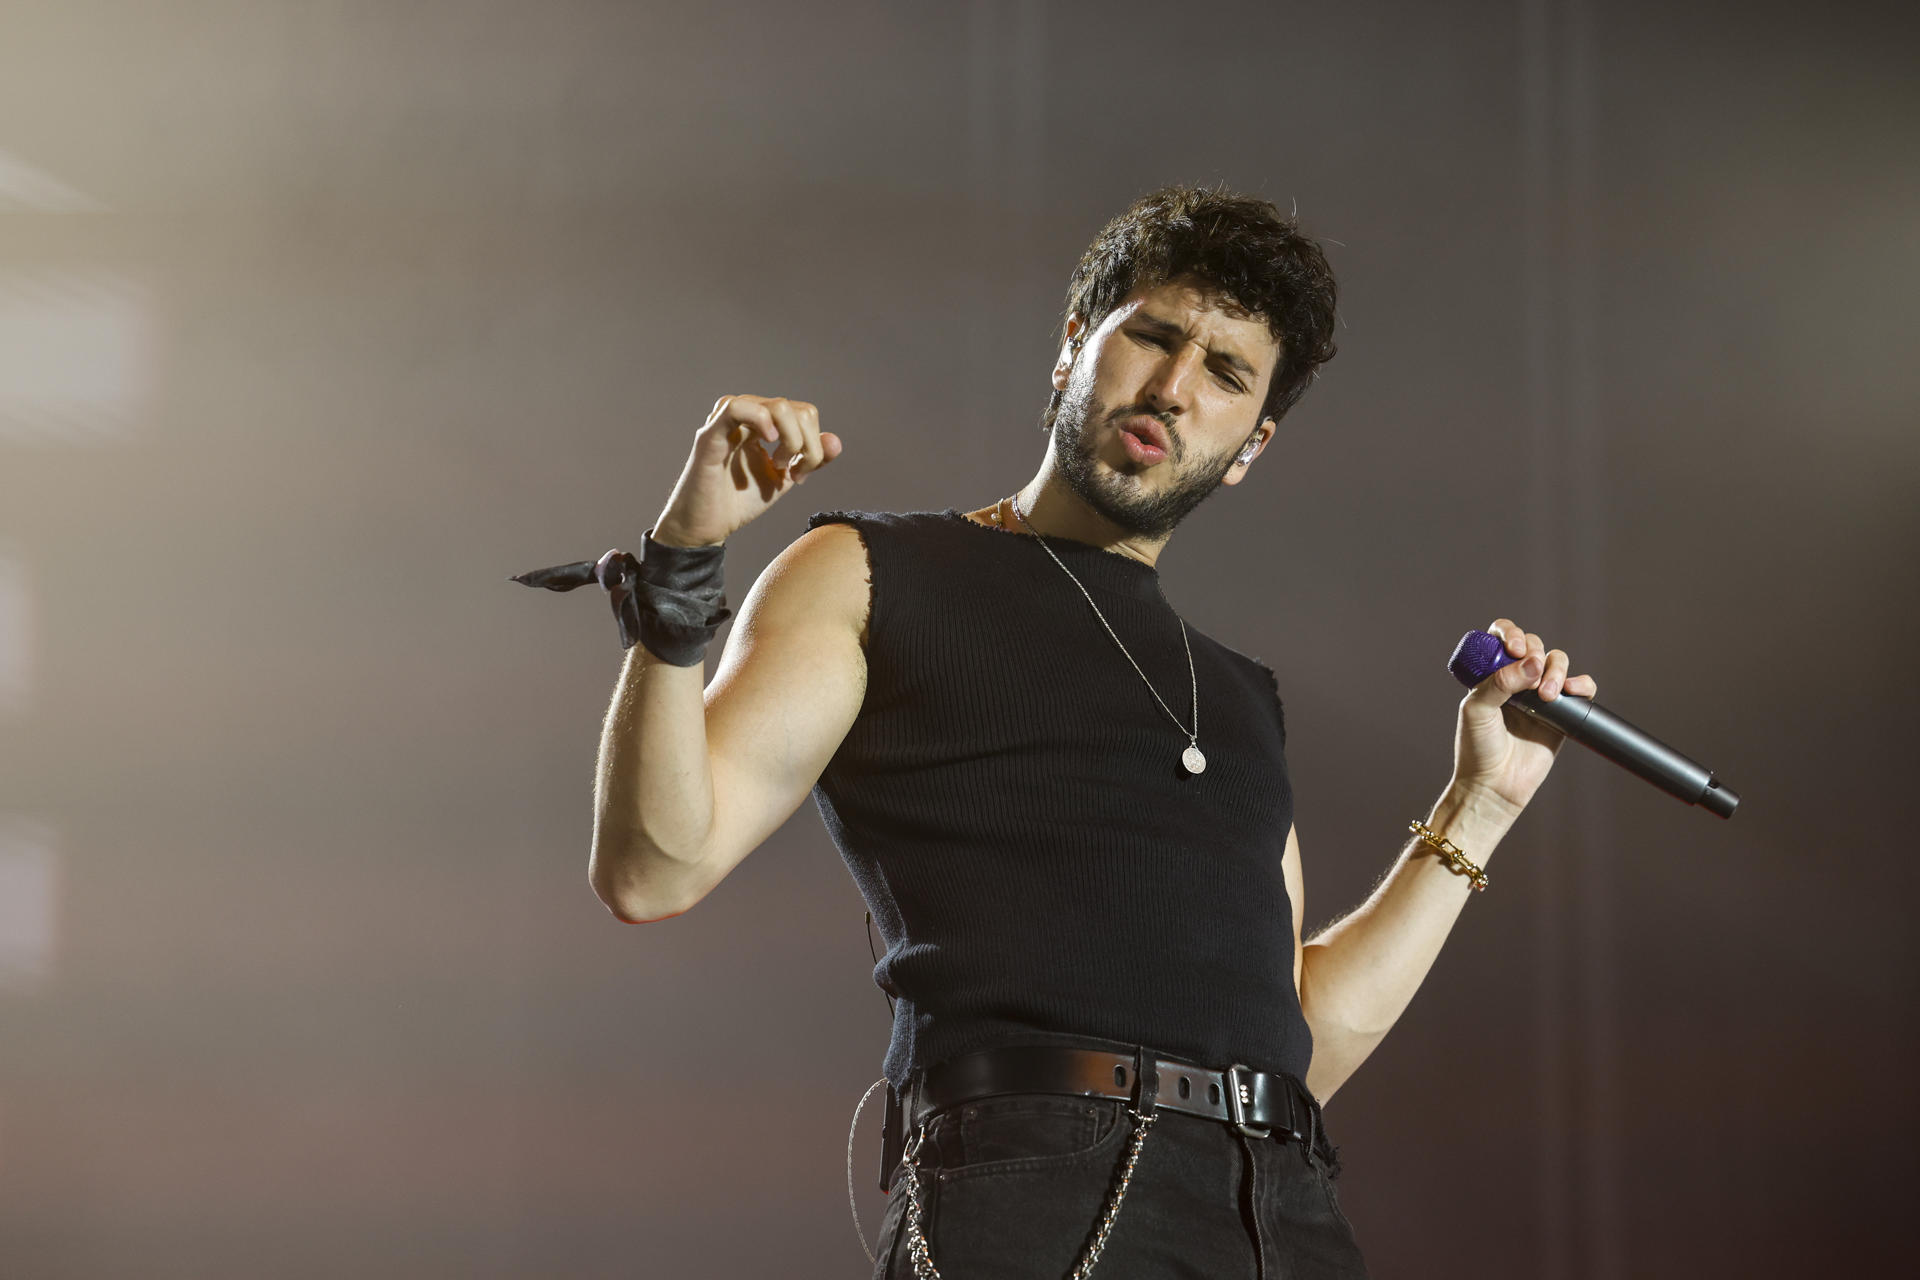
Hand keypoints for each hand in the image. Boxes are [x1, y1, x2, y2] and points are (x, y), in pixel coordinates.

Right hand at [652, 395, 842, 546]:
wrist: (706, 526)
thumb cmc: (738, 501)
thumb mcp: (784, 479)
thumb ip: (809, 460)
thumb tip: (835, 441)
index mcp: (762, 424)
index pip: (804, 413)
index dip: (814, 443)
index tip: (802, 474)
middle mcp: (745, 418)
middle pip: (795, 408)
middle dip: (807, 444)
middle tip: (793, 472)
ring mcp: (727, 423)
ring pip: (775, 405)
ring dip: (791, 438)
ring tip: (779, 464)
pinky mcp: (710, 436)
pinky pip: (735, 407)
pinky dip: (760, 419)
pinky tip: (769, 443)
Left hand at [1450, 618, 1598, 812]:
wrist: (1495, 785)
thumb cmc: (1478, 748)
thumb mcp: (1477, 710)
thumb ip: (1499, 682)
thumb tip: (1533, 661)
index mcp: (1491, 673)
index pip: (1503, 638)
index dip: (1511, 634)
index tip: (1513, 649)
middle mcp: (1516, 680)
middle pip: (1535, 645)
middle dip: (1536, 653)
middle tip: (1531, 680)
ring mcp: (1540, 696)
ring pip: (1558, 662)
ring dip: (1557, 670)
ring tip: (1548, 695)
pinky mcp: (1562, 714)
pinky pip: (1580, 688)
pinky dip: (1582, 684)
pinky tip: (1573, 692)